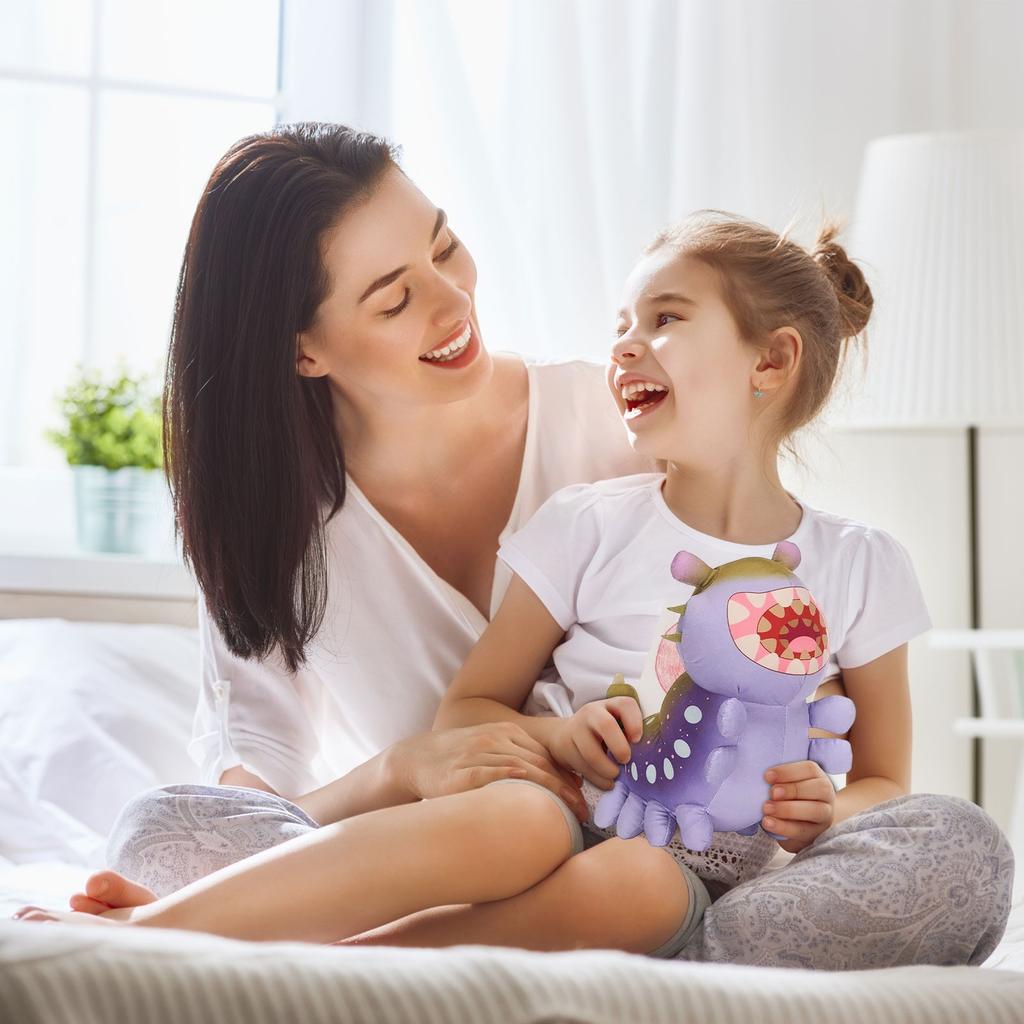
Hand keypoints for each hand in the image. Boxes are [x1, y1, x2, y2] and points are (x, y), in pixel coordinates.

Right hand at [388, 722, 588, 820]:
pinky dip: (516, 785)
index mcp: (507, 731)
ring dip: (551, 792)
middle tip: (585, 813)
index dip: (568, 777)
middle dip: (566, 789)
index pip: (547, 755)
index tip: (584, 799)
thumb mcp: (490, 749)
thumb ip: (519, 760)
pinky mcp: (463, 772)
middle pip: (541, 763)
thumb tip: (556, 785)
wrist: (415, 757)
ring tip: (569, 815)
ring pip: (524, 769)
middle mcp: (496, 738)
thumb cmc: (458, 760)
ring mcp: (479, 752)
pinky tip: (531, 798)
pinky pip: (494, 776)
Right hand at [547, 697, 644, 791]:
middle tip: (626, 760)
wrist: (565, 734)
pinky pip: (582, 766)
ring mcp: (577, 728)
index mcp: (611, 705)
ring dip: (607, 770)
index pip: (626, 705)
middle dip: (619, 747)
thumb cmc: (602, 734)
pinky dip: (597, 779)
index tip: (638, 740)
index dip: (635, 723)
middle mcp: (592, 712)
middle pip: (606, 725)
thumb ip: (631, 735)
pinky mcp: (565, 745)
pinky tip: (606, 782)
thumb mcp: (617, 726)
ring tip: (615, 776)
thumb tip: (650, 759)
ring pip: (591, 753)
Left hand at [762, 760, 835, 853]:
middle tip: (771, 793)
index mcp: (818, 777)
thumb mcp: (786, 783)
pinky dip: (783, 827)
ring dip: (788, 809)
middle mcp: (826, 795)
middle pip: (819, 788)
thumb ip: (777, 778)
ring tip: (766, 808)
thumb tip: (757, 775)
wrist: (801, 823)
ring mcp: (825, 816)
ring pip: (815, 811)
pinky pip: (803, 831)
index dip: (788, 771)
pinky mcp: (816, 834)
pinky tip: (768, 822)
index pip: (809, 769)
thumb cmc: (788, 796)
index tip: (767, 776)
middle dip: (793, 789)